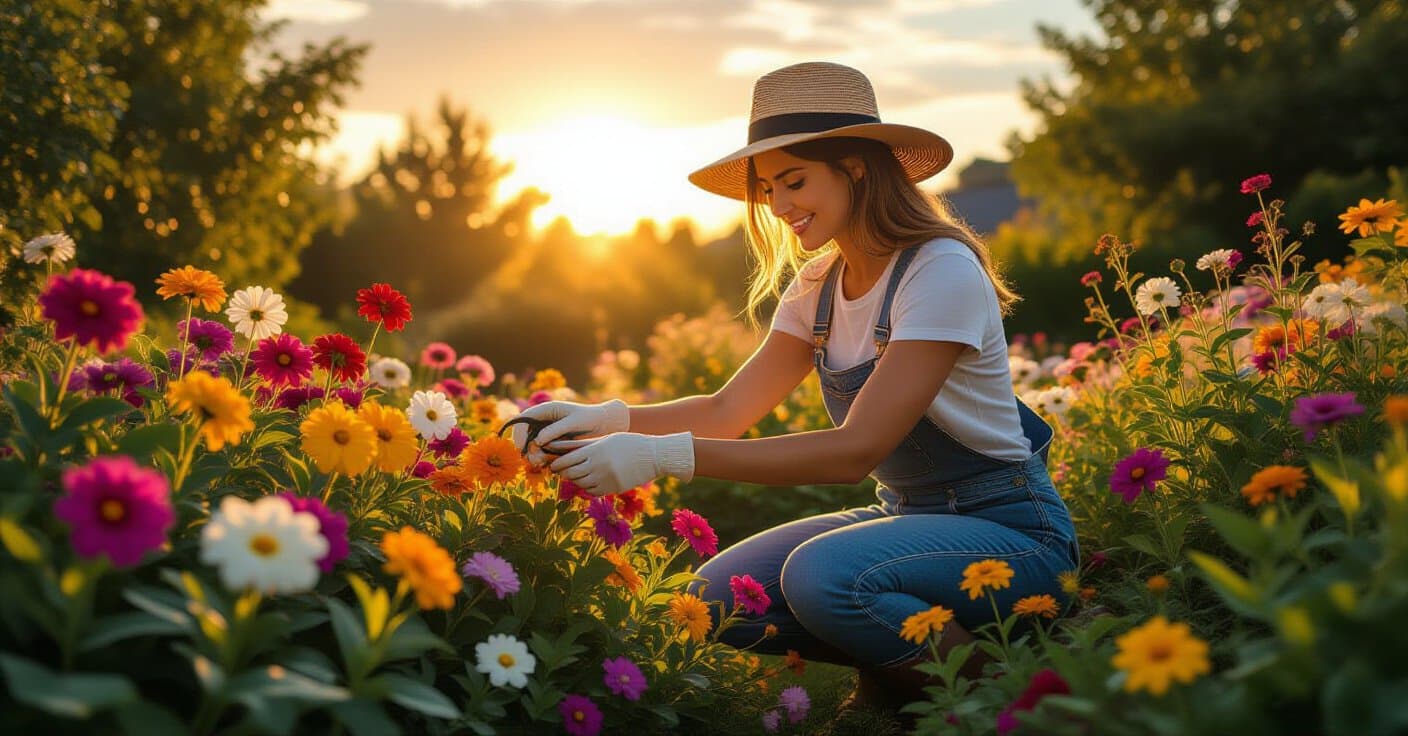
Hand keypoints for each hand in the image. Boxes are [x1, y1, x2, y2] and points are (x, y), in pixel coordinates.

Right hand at [509, 398, 629, 465]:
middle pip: (524, 435)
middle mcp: (542, 421)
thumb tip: (537, 440)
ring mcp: (546, 432)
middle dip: (526, 448)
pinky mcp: (551, 443)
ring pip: (531, 445)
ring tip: (541, 463)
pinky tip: (545, 464)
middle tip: (535, 460)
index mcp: (546, 410)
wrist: (603, 425)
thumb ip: (555, 429)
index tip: (522, 446)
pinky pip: (540, 451)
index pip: (523, 419)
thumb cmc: (590, 418)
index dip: (518, 432)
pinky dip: (540, 458)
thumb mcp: (573, 422)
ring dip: (532, 455)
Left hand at [548, 431, 694, 495]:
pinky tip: (590, 480)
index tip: (553, 464)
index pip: (566, 460)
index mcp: (595, 451)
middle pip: (570, 474)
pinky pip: (592, 492)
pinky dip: (588, 487)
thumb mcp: (607, 439)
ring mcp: (605, 479)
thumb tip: (563, 448)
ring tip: (576, 474)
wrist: (654, 456)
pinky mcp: (613, 489)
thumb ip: (586, 445)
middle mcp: (598, 466)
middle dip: (563, 473)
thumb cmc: (630, 443)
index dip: (557, 464)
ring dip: (576, 480)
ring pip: (580, 484)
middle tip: (560, 471)